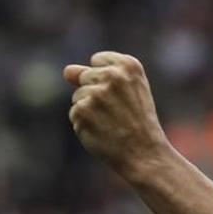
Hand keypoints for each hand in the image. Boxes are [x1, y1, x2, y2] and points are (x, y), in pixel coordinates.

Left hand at [64, 52, 170, 179]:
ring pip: (78, 96)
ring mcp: (96, 93)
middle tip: (118, 112)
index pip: (98, 60)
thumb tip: (67, 71)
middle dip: (95, 93)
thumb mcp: (130, 92)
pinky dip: (85, 125)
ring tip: (111, 124)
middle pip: (84, 76)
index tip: (122, 95)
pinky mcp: (82, 111)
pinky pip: (74, 114)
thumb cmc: (138, 123)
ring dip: (89, 110)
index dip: (106, 79)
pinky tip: (102, 132)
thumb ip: (100, 75)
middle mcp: (112, 76)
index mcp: (129, 66)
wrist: (145, 154)